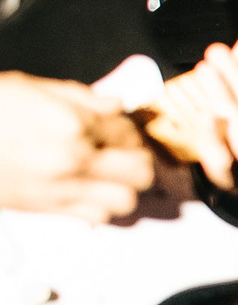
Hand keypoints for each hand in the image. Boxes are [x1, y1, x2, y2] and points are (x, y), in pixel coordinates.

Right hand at [0, 71, 154, 221]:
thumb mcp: (30, 87)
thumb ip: (81, 96)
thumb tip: (115, 104)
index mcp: (72, 124)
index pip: (128, 132)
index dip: (130, 129)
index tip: (124, 129)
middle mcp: (74, 159)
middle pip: (140, 171)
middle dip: (139, 159)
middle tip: (127, 152)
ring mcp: (63, 188)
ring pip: (126, 201)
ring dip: (125, 187)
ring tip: (111, 174)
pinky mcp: (48, 209)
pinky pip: (96, 218)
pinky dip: (101, 207)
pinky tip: (90, 192)